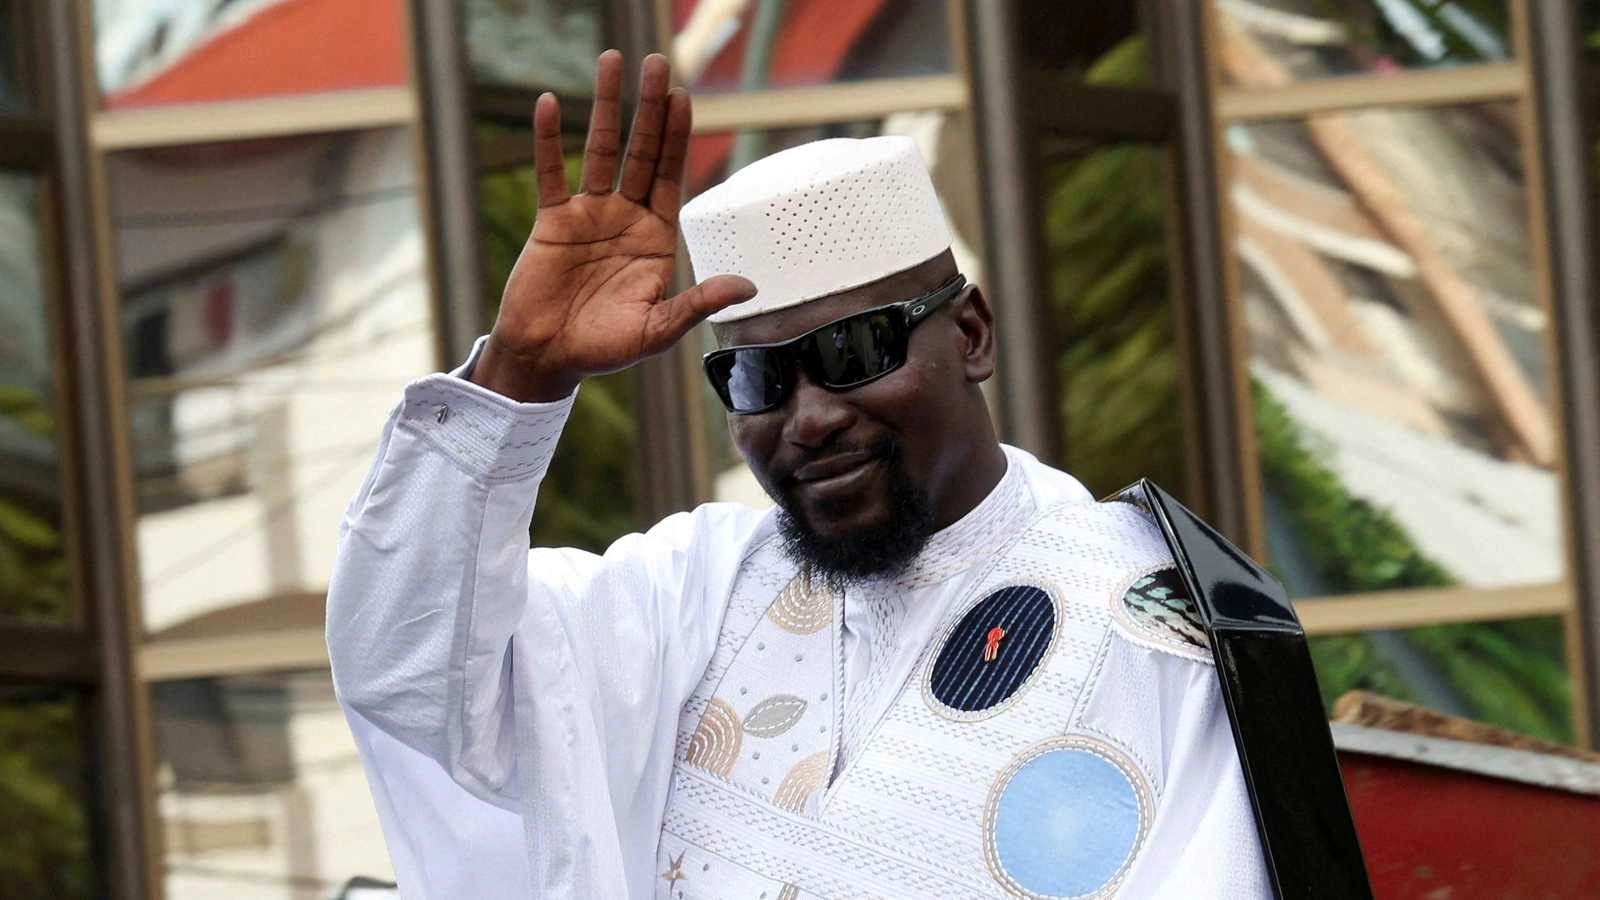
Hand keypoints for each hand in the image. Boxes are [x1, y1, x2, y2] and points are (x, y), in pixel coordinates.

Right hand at [472, 50, 755, 402]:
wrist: (549, 360)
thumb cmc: (605, 349)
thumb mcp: (658, 329)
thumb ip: (698, 302)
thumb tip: (749, 287)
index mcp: (655, 239)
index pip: (670, 176)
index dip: (676, 137)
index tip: (683, 97)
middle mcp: (625, 219)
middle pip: (640, 152)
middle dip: (649, 108)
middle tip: (657, 63)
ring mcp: (588, 216)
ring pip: (599, 151)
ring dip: (606, 107)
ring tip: (613, 62)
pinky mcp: (552, 222)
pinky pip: (549, 173)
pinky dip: (548, 140)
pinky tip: (550, 104)